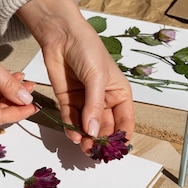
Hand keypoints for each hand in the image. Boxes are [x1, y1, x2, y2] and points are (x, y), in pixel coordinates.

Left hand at [17, 0, 134, 153]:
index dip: (121, 136)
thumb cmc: (87, 49)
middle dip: (100, 140)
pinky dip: (71, 129)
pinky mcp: (68, 100)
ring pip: (87, 126)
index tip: (116, 149)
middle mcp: (103, 100)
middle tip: (95, 152)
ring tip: (84, 147)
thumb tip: (93, 131)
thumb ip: (95, 105)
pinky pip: (71, 119)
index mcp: (119, 93)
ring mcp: (85, 101)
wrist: (62, 35)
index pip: (125, 120)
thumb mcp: (97, 77)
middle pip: (104, 127)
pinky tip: (73, 136)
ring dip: (86, 138)